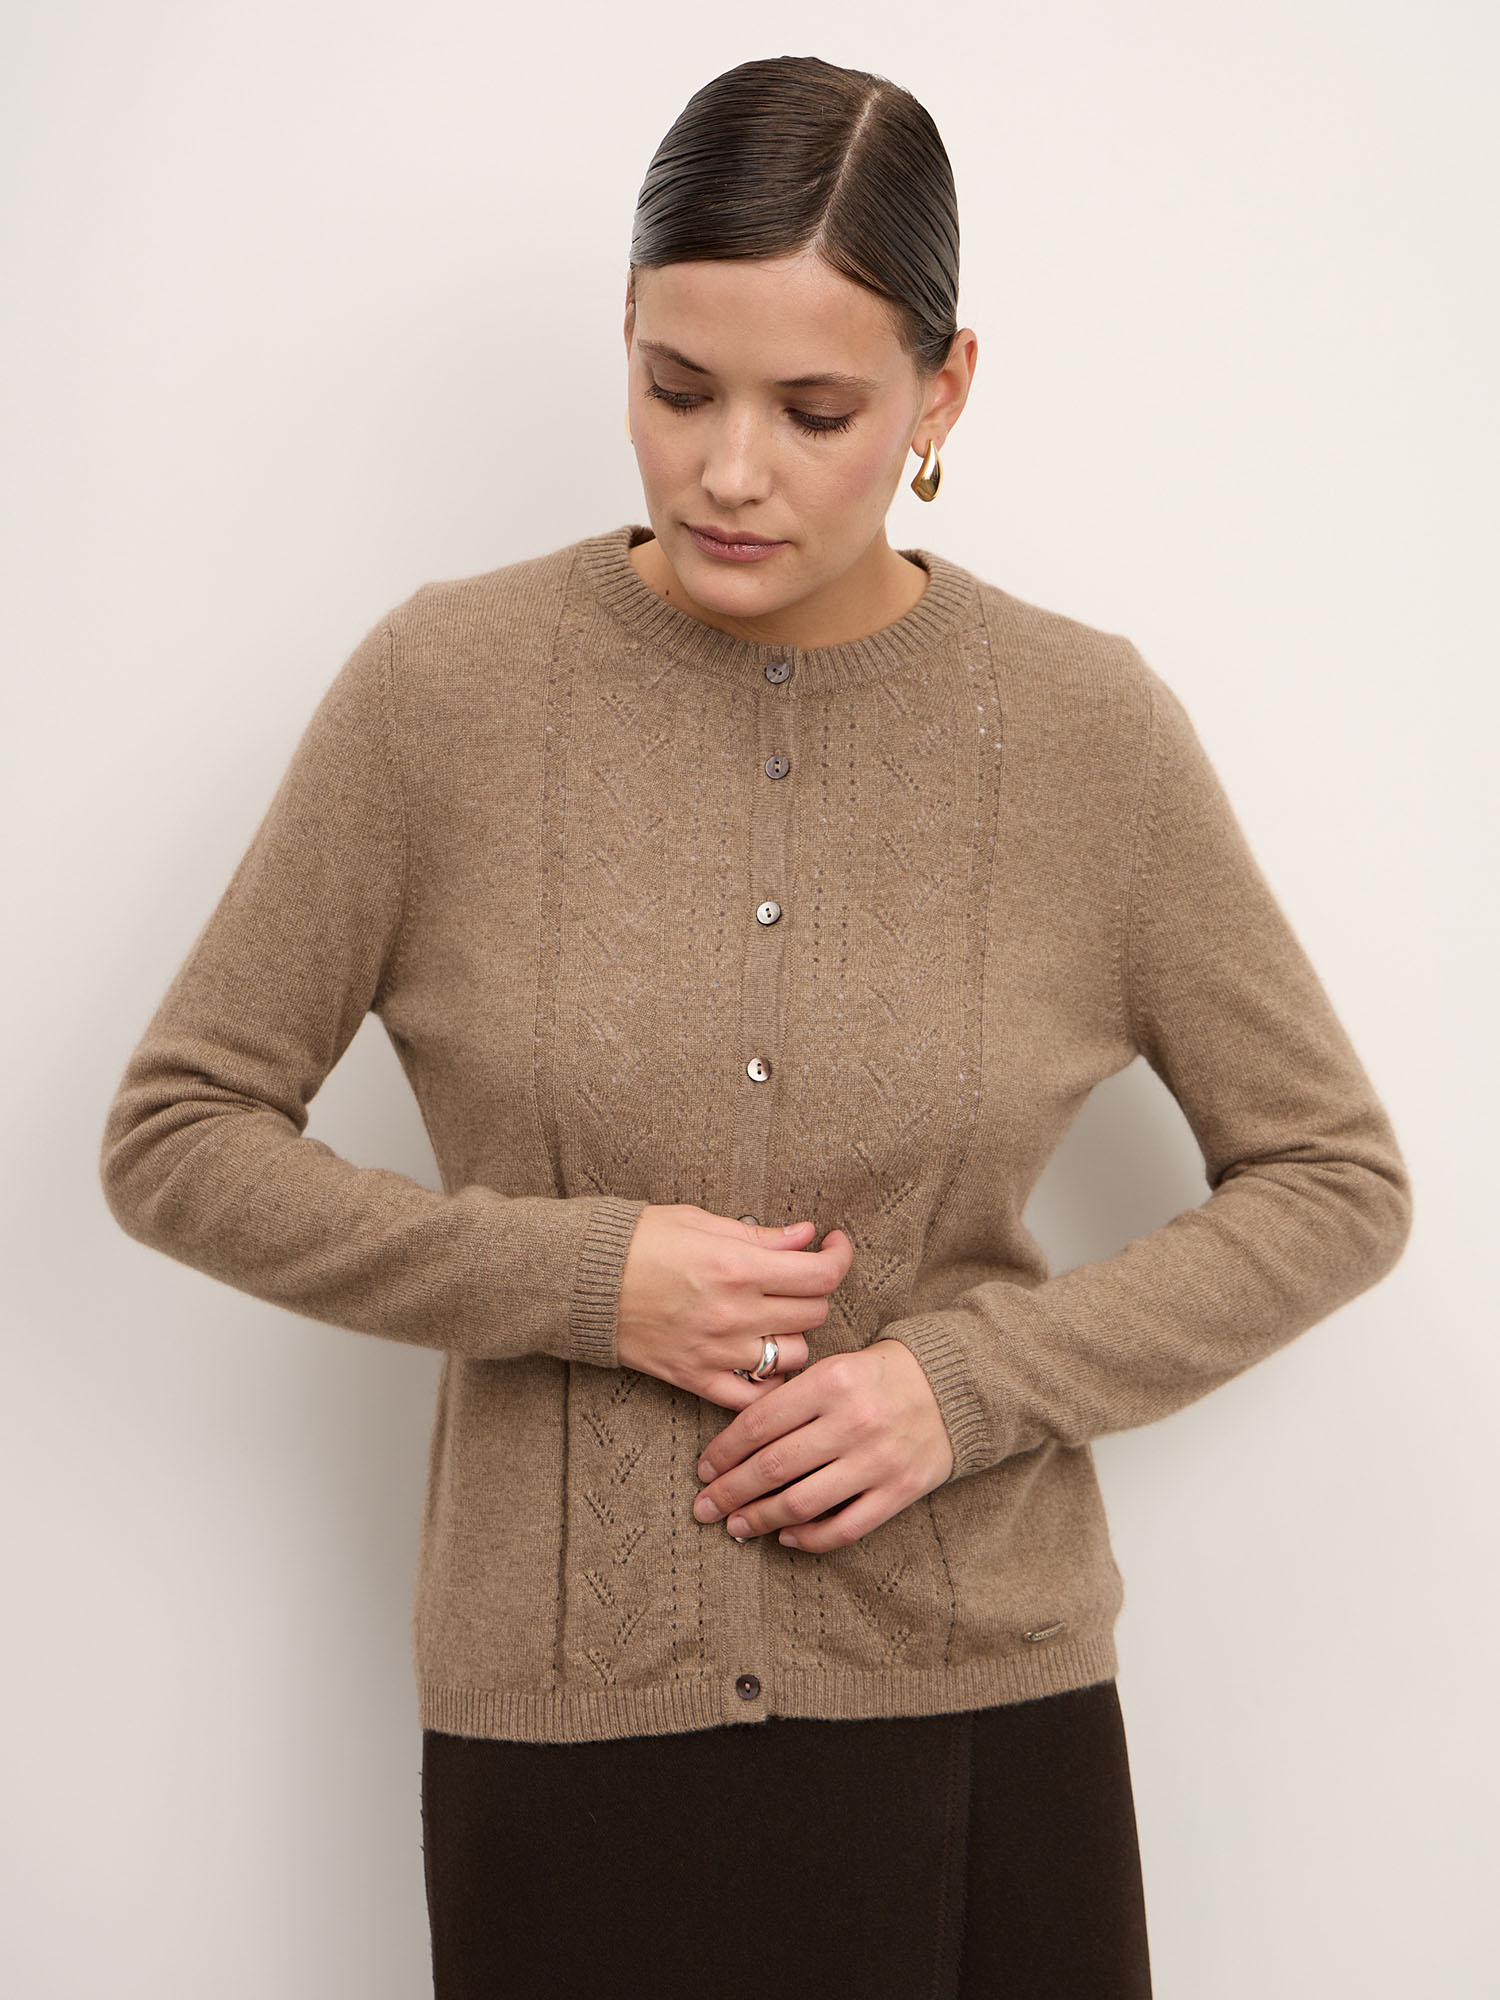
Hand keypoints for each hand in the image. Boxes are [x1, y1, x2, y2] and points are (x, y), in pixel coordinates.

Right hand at [615, 1205, 855, 1410]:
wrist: (580, 1281)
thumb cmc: (637, 1241)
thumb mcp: (700, 1220)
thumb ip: (760, 1235)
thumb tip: (806, 1237)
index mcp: (738, 1267)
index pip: (820, 1275)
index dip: (839, 1258)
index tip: (835, 1247)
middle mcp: (734, 1313)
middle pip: (813, 1315)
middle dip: (814, 1293)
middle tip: (800, 1278)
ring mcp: (716, 1351)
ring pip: (792, 1356)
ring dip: (793, 1337)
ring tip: (777, 1319)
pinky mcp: (695, 1377)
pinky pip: (753, 1396)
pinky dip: (769, 1383)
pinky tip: (765, 1363)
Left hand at [691, 1338, 954, 1550]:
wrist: (954, 1387)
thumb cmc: (879, 1376)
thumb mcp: (834, 1368)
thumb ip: (791, 1399)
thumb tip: (736, 1444)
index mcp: (830, 1382)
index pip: (759, 1423)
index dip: (724, 1452)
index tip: (703, 1469)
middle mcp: (851, 1422)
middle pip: (772, 1467)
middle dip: (729, 1491)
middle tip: (704, 1507)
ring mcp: (876, 1460)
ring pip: (801, 1502)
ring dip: (759, 1519)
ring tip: (736, 1525)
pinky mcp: (899, 1491)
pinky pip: (844, 1527)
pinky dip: (809, 1537)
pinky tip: (786, 1535)